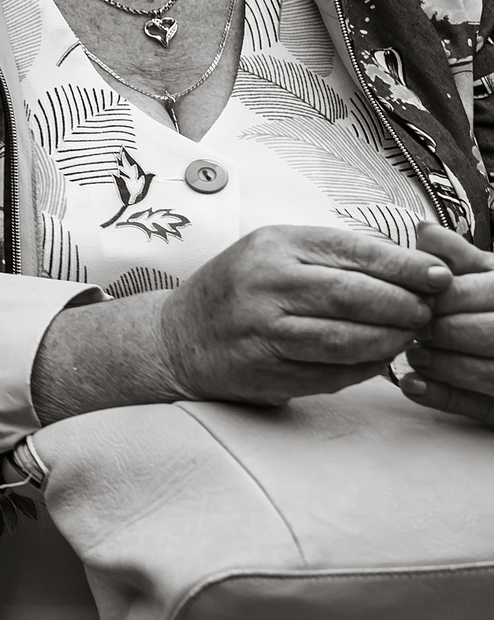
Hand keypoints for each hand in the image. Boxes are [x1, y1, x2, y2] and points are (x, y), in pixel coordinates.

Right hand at [161, 223, 449, 404]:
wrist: (179, 336)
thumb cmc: (239, 291)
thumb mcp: (274, 253)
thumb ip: (332, 257)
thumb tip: (408, 268)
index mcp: (272, 246)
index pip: (353, 251)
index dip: (405, 266)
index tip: (439, 277)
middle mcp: (264, 283)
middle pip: (355, 295)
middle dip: (405, 306)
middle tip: (428, 314)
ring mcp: (261, 329)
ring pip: (347, 338)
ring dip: (390, 341)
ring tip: (407, 337)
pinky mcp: (264, 369)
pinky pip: (331, 372)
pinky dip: (365, 369)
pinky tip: (377, 360)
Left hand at [400, 223, 493, 425]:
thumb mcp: (489, 274)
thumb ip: (458, 256)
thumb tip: (423, 231)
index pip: (486, 294)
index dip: (445, 298)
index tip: (416, 299)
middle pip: (490, 334)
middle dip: (444, 332)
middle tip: (413, 329)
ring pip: (487, 374)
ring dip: (443, 365)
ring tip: (413, 354)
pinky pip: (479, 406)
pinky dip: (443, 396)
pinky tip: (413, 384)